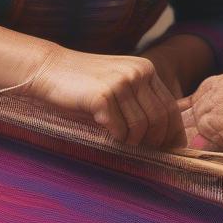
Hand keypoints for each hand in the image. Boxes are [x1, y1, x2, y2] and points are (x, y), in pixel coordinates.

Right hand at [28, 46, 186, 148]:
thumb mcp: (119, 85)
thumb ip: (140, 101)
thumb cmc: (84, 84)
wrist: (49, 69)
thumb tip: (163, 137)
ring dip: (133, 141)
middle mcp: (137, 73)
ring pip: (141, 126)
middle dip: (156, 141)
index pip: (171, 106)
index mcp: (145, 69)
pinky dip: (116, 138)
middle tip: (146, 153)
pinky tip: (107, 133)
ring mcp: (120, 82)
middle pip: (160, 118)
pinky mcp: (102, 95)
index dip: (173, 132)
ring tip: (122, 142)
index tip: (172, 150)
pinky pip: (119, 129)